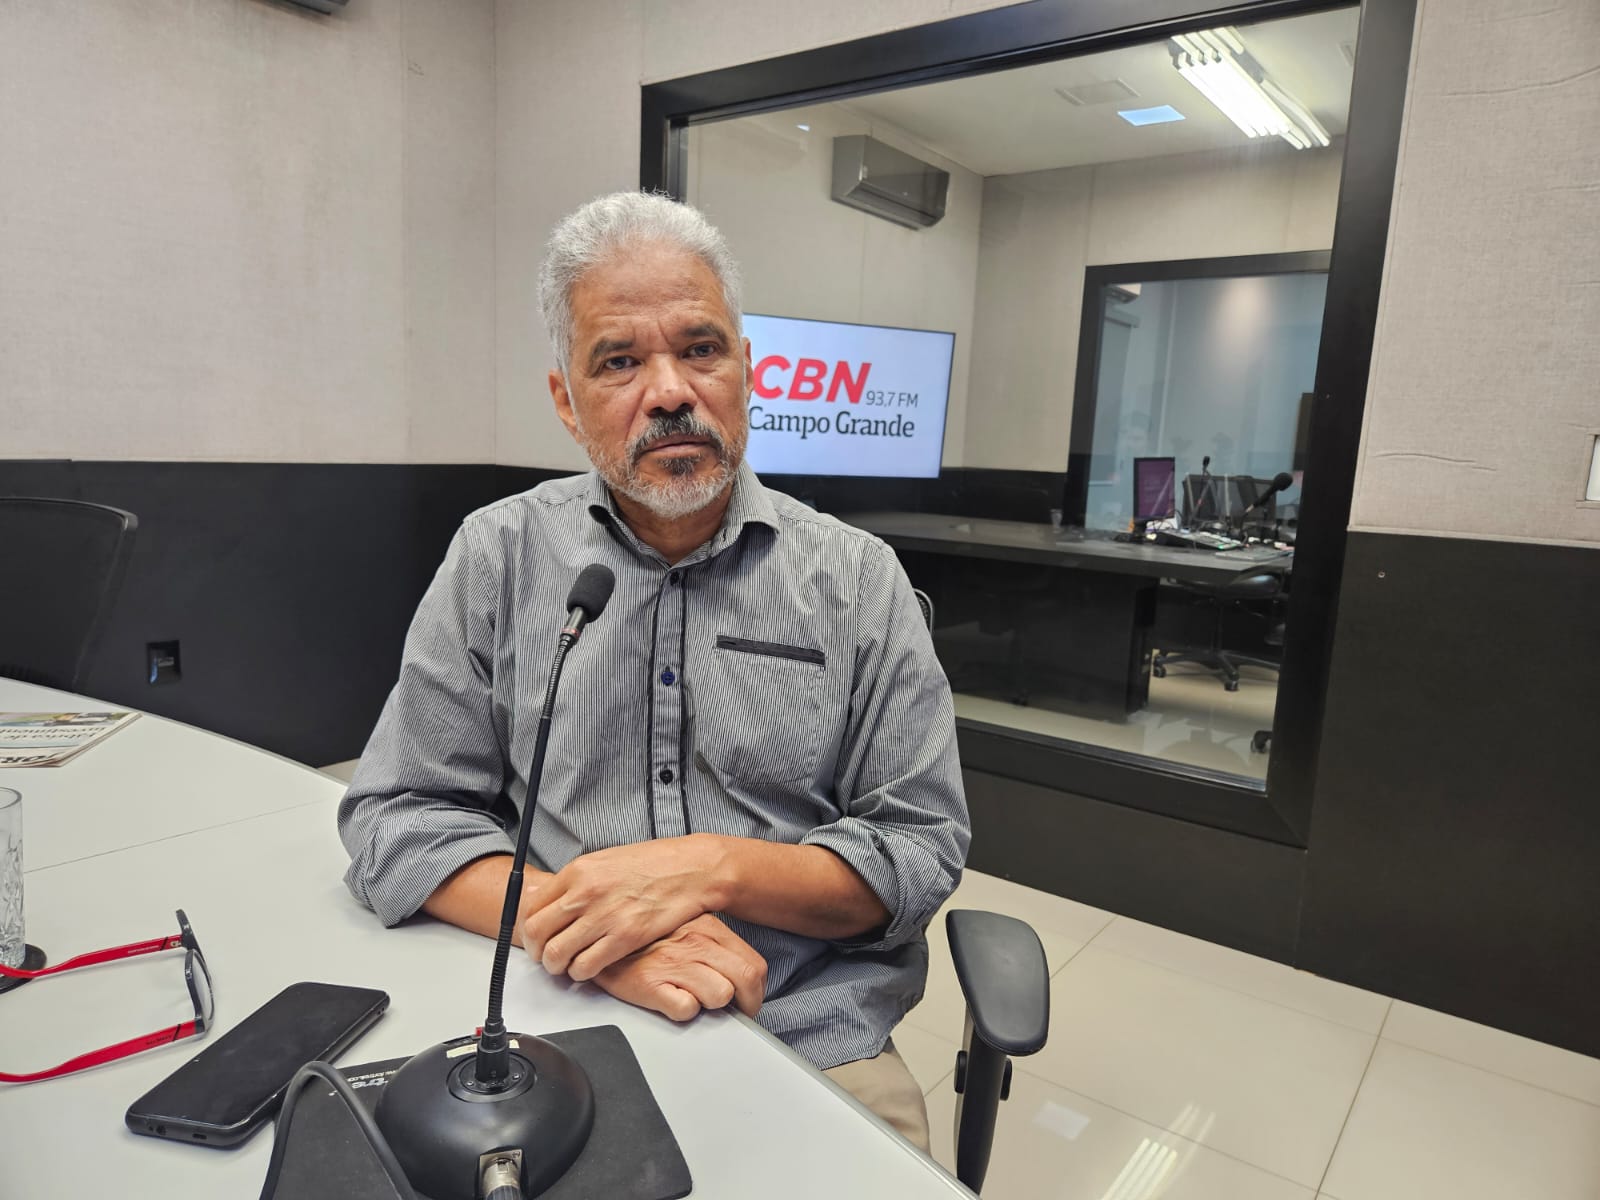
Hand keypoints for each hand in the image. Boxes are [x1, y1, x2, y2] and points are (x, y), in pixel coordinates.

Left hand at [521, 836, 726, 980]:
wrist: (690, 869)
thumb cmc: (652, 864)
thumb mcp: (604, 861)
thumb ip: (574, 882)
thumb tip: (545, 899)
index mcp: (578, 871)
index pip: (532, 906)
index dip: (529, 928)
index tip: (536, 937)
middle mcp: (585, 893)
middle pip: (537, 932)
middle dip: (537, 951)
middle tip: (546, 956)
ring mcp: (604, 916)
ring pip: (557, 954)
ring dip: (557, 966)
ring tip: (567, 966)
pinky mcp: (625, 937)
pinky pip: (586, 966)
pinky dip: (581, 973)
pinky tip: (589, 968)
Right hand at [591, 915, 766, 1020]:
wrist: (598, 931)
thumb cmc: (646, 934)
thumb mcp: (688, 926)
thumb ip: (714, 945)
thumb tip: (739, 973)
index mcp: (709, 929)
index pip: (754, 965)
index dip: (757, 991)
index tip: (749, 1001)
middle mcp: (696, 944)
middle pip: (746, 980)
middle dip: (746, 1005)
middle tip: (736, 1014)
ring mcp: (674, 963)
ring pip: (720, 994)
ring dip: (712, 1006)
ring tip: (696, 1000)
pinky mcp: (650, 983)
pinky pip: (685, 1008)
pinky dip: (683, 1011)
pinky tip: (673, 1002)